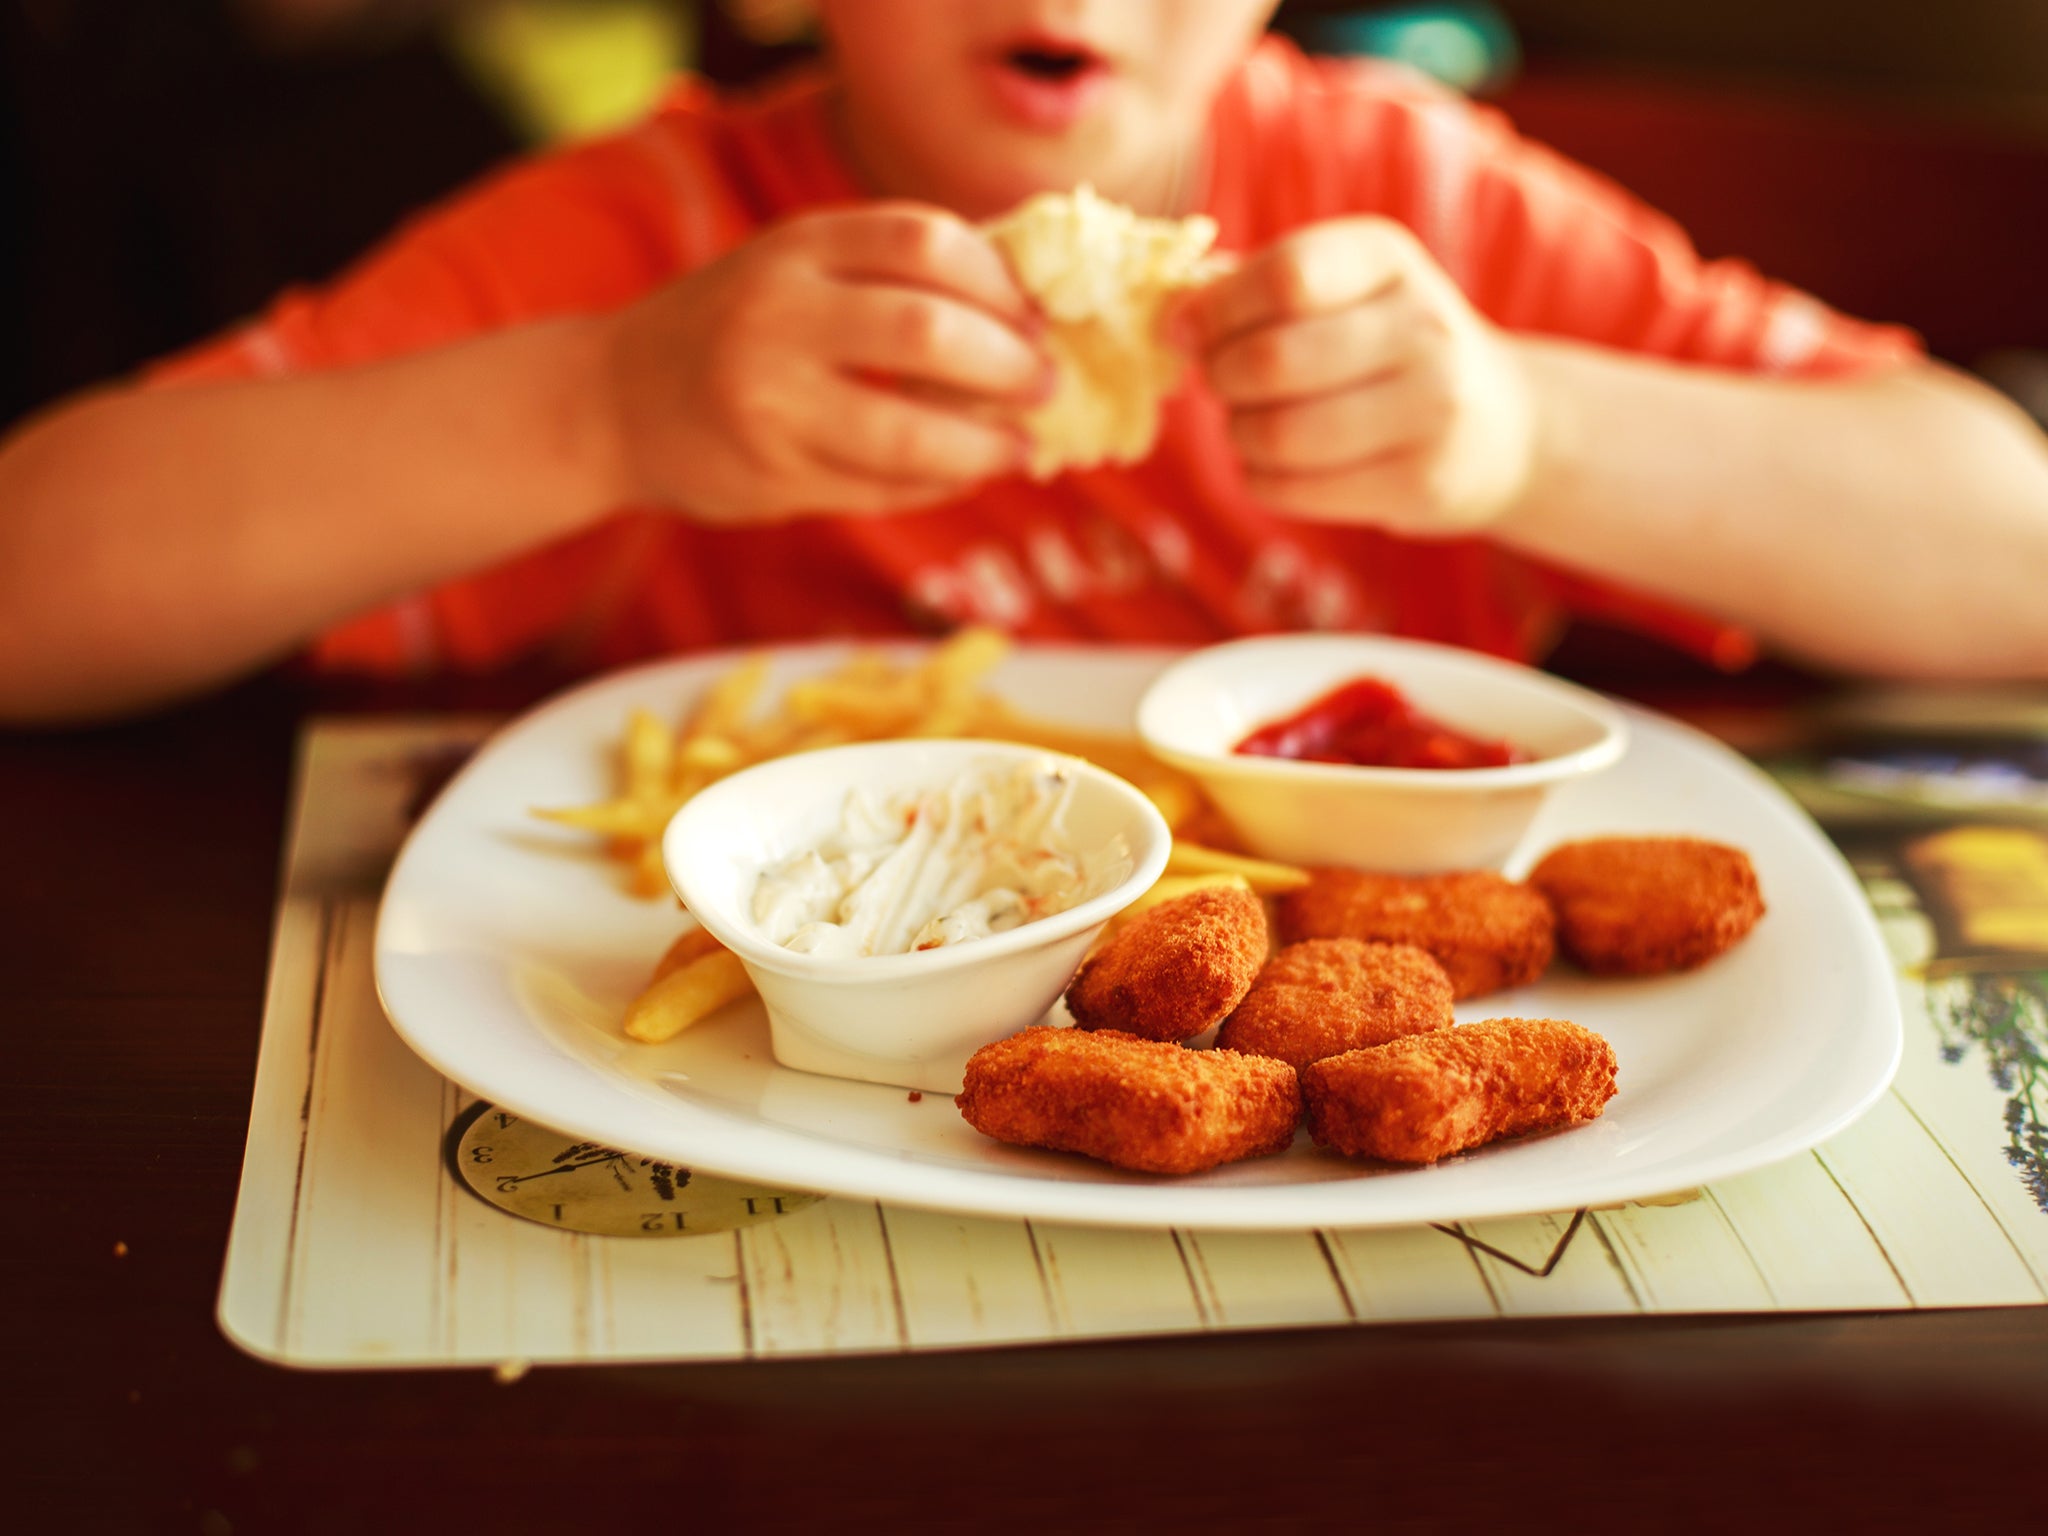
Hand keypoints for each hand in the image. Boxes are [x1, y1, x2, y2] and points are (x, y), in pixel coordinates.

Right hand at [601, 205, 1048, 522]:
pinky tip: (964, 473)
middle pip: (926, 332)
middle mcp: (778, 315)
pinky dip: (941, 483)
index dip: (1000, 282)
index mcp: (797, 246)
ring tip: (1020, 446)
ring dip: (985, 445)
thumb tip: (1031, 308)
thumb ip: (891, 275)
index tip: (1036, 314)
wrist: (613, 398)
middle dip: (1008, 365)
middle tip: (1045, 383)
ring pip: (909, 431)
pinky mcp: (771, 475)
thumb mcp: (799, 267)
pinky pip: (882, 487)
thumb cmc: (736, 326)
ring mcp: (771, 401)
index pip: (925, 242)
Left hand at [1185, 216, 1536, 534]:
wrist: (1499, 424)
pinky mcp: (1419, 481)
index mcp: (1388, 258)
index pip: (1284, 278)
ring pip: (1278, 433)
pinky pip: (1294, 489)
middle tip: (1221, 385)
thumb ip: (1252, 288)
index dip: (1214, 310)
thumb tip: (1167, 314)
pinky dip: (1259, 479)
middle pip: (1271, 359)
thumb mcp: (1338, 290)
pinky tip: (1274, 464)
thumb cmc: (1384, 347)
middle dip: (1219, 379)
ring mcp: (1431, 408)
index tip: (1182, 331)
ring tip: (1249, 425)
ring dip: (1238, 435)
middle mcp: (1422, 326)